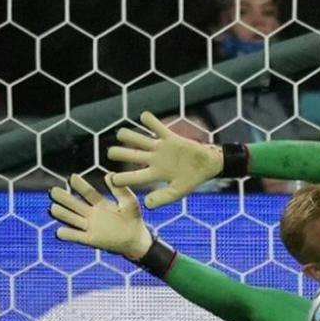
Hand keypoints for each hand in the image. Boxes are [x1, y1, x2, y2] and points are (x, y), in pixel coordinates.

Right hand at [49, 173, 152, 258]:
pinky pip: (76, 236)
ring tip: (52, 208)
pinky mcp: (90, 239)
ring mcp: (90, 227)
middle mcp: (92, 214)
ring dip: (62, 214)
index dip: (80, 186)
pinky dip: (67, 235)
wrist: (136, 239)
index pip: (88, 193)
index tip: (71, 177)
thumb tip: (110, 174)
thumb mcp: (129, 202)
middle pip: (75, 205)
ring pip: (72, 219)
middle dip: (64, 198)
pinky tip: (59, 231)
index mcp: (101, 204)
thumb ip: (120, 190)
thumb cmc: (133, 218)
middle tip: (52, 190)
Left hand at [107, 110, 223, 207]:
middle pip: (131, 155)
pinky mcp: (171, 138)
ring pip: (140, 139)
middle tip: (111, 153)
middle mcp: (154, 160)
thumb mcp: (178, 192)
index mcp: (154, 174)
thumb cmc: (192, 180)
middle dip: (119, 153)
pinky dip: (151, 121)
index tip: (113, 179)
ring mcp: (161, 148)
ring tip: (121, 134)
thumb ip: (163, 198)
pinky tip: (144, 116)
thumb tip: (147, 204)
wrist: (208, 166)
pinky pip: (158, 127)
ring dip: (129, 136)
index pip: (134, 177)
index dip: (121, 178)